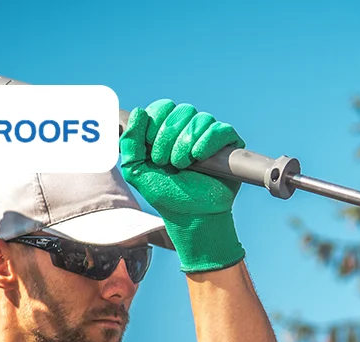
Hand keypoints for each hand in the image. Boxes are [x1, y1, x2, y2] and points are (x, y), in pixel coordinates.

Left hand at [120, 99, 245, 272]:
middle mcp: (189, 128)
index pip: (163, 107)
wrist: (190, 215)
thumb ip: (129, 142)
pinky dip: (207, 142)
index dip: (155, 125)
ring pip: (201, 119)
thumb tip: (139, 112)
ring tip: (183, 166)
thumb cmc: (165, 194)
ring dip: (186, 143)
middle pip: (181, 110)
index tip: (152, 153)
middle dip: (168, 137)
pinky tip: (199, 158)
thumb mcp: (135, 170)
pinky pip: (220, 129)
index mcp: (168, 129)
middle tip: (166, 163)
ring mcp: (210, 135)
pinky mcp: (229, 145)